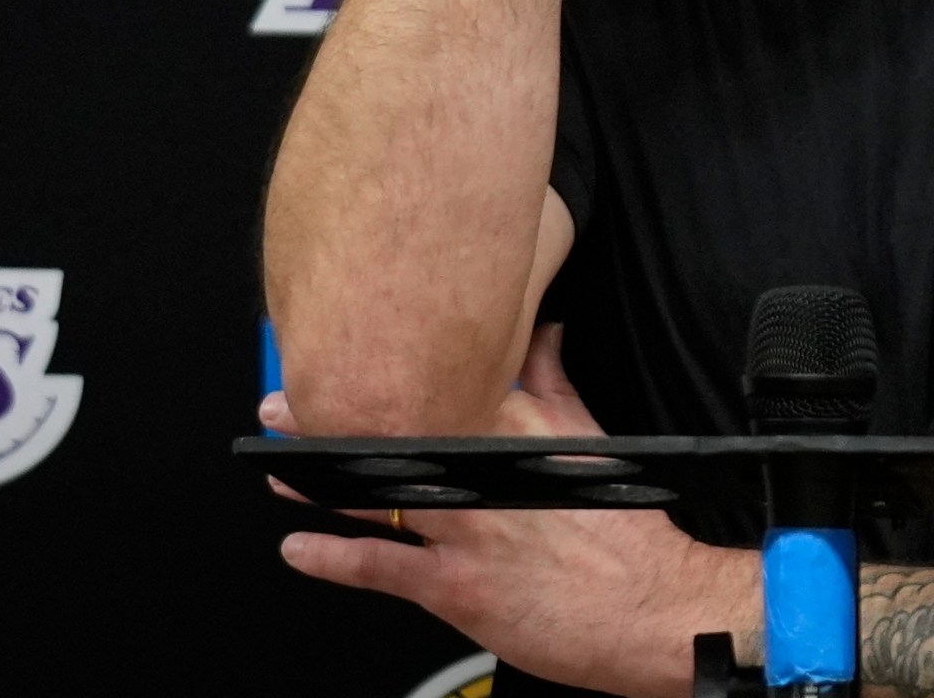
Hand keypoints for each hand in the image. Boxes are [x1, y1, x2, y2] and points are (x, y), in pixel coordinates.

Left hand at [266, 325, 757, 697]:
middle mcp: (484, 471)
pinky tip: (300, 546)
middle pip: (392, 432)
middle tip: (284, 403)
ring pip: (373, 490)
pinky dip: (332, 556)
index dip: (386, 364)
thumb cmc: (625, 533)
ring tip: (278, 466)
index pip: (441, 382)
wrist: (655, 605)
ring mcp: (466, 527)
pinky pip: (377, 565)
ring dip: (317, 478)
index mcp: (519, 427)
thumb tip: (542, 328)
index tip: (348, 348)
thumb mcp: (592, 439)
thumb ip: (555, 382)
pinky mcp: (455, 584)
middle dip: (331, 417)